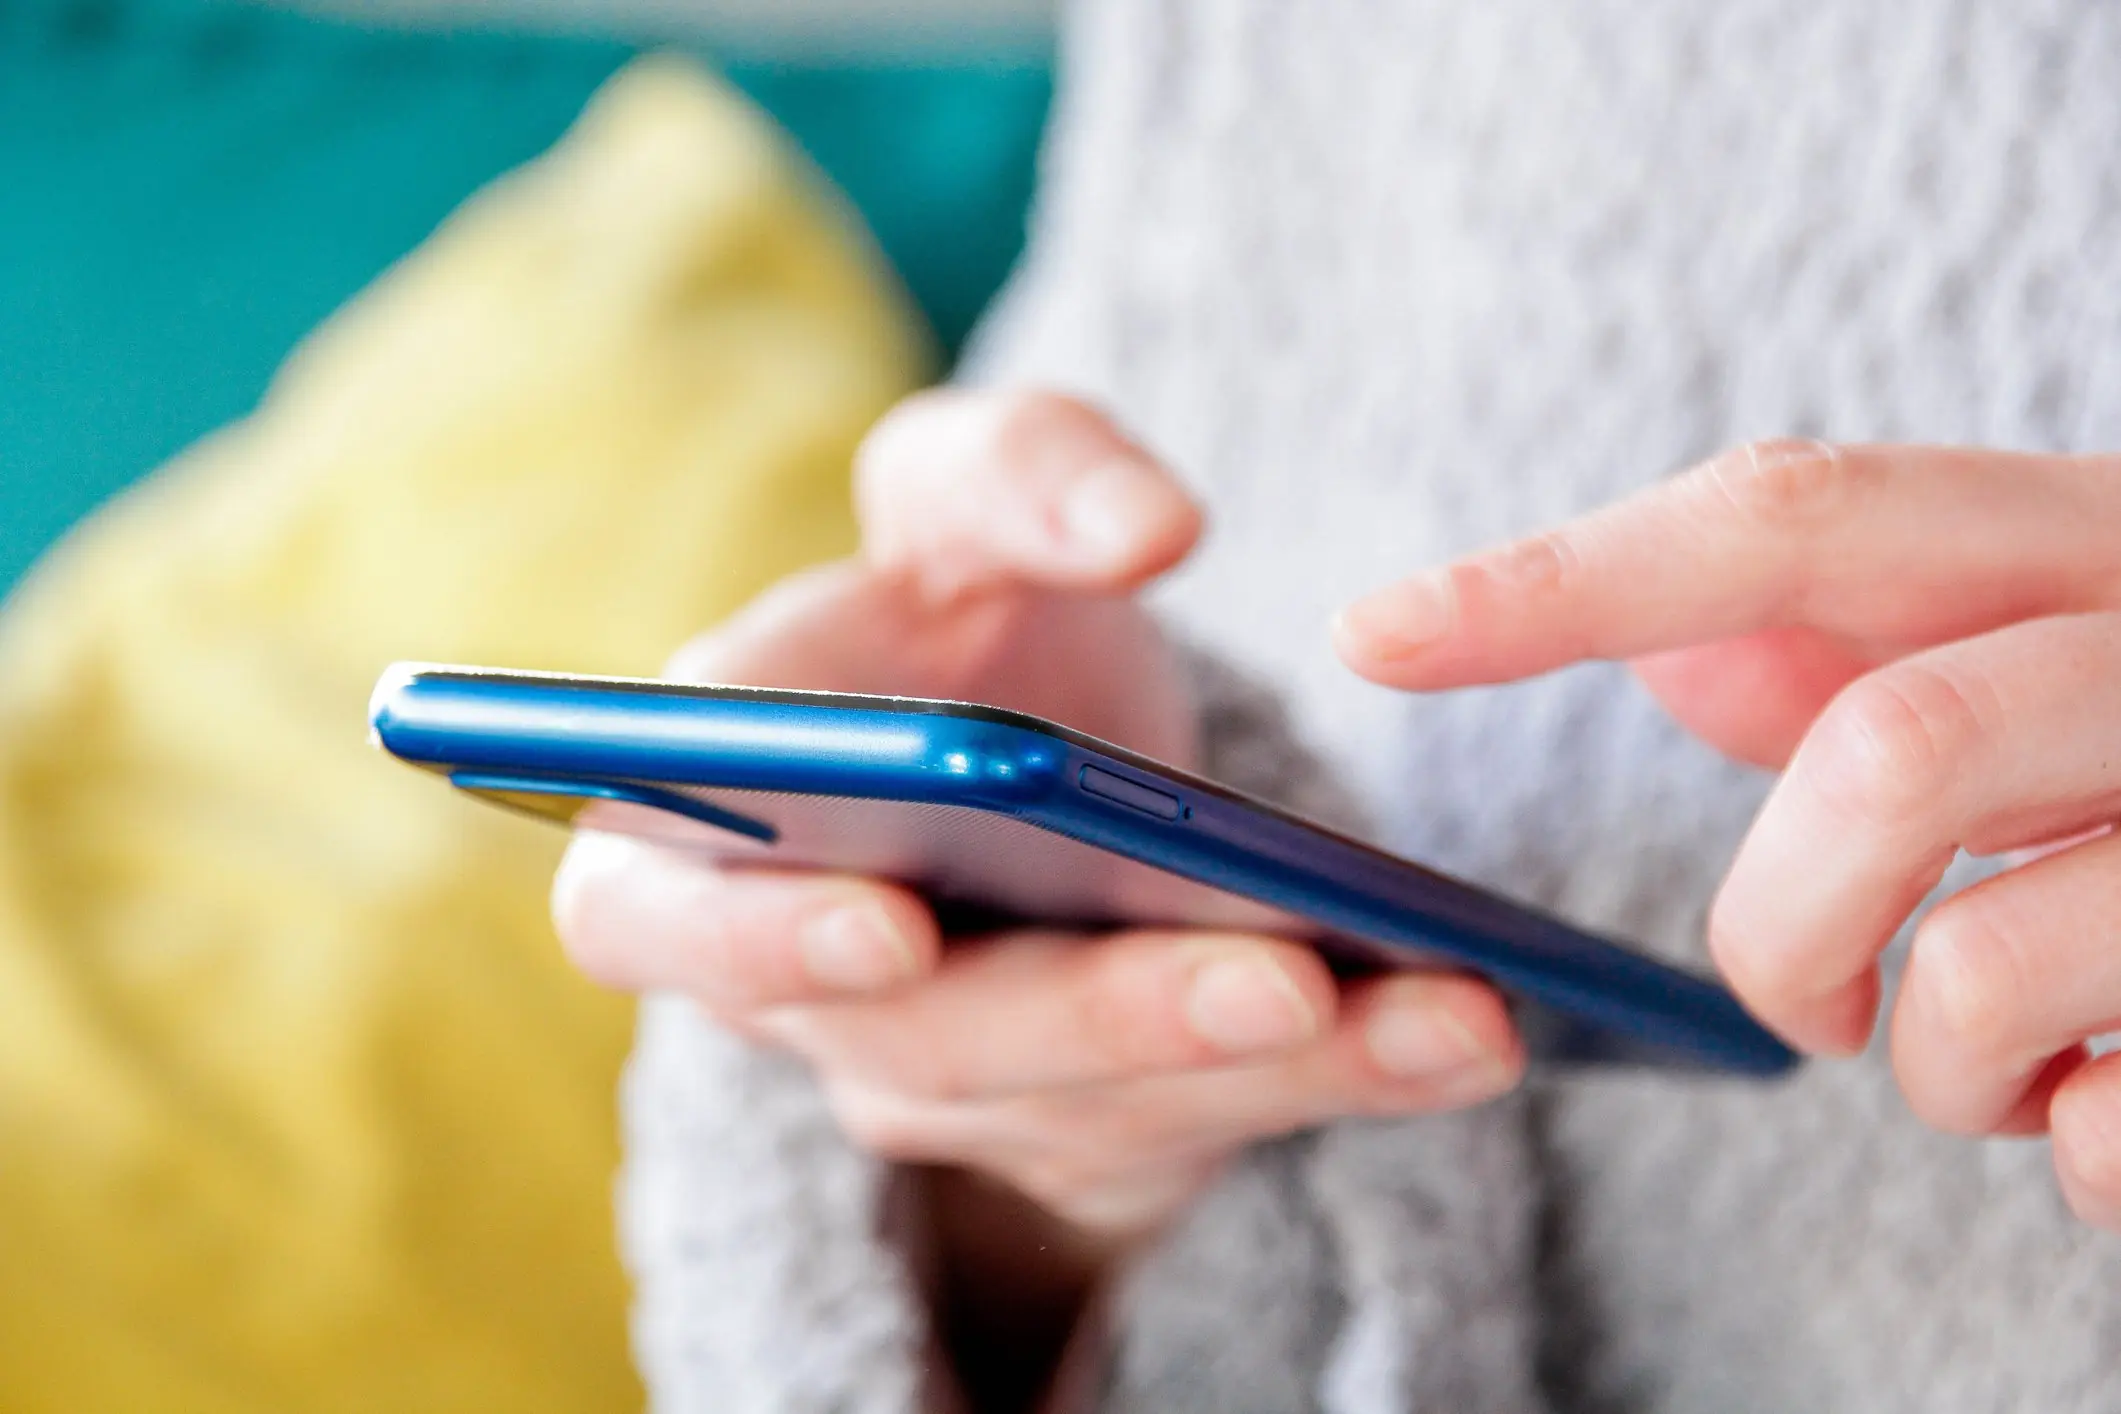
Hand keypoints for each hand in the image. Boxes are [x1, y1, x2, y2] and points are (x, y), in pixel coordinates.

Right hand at [553, 388, 1522, 1259]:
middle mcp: (816, 989)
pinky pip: (1206, 1130)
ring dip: (1274, 1070)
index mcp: (710, 825)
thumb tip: (1148, 528)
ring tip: (1446, 1014)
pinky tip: (1463, 1031)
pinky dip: (1344, 1079)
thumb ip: (1024, 469)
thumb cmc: (960, 612)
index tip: (890, 924)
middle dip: (1109, 1016)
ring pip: (1097, 1107)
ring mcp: (952, 1082)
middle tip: (1277, 979)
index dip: (754, 939)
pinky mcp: (1088, 1127)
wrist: (1024, 762)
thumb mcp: (968, 495)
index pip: (654, 917)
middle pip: (929, 1042)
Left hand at [1335, 438, 2120, 1225]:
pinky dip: (2081, 1151)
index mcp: (2094, 540)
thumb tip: (1669, 643)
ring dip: (1936, 1062)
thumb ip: (1863, 643)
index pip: (1792, 514)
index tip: (1367, 632)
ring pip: (1988, 972)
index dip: (1563, 575)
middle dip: (1786, 920)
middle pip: (1886, 756)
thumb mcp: (2044, 652)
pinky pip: (2118, 1132)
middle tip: (1806, 996)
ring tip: (1991, 1058)